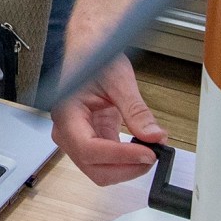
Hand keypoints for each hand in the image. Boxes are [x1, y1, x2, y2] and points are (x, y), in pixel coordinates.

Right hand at [51, 53, 167, 184]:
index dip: (119, 157)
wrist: (88, 51)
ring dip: (128, 167)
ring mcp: (78, 138)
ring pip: (101, 169)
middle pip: (94, 167)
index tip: (147, 153)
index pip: (89, 148)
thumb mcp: (119, 80)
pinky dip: (127, 159)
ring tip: (151, 149)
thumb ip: (136, 110)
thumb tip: (153, 135)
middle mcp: (67, 132)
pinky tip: (143, 148)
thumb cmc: (94, 57)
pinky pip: (108, 160)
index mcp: (66, 114)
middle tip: (153, 155)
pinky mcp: (92, 138)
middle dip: (126, 168)